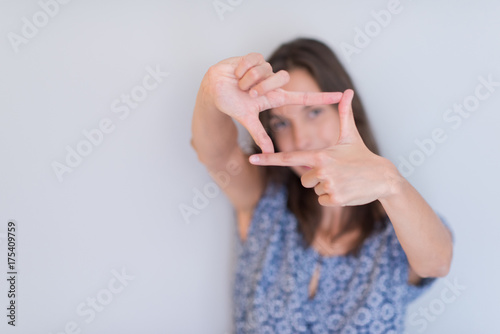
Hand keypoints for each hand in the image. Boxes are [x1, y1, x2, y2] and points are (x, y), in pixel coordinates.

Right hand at [199, 53, 342, 152]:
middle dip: (263, 86)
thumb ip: (259, 135)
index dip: (322, 97)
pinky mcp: (254, 58)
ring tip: (239, 83)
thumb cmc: (230, 104)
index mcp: (275, 98)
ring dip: (249, 78)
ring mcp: (264, 70)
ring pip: (267, 69)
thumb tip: (269, 153)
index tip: (342, 95)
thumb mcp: (247, 119)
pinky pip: (254, 59)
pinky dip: (242, 68)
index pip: (304, 98)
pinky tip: (235, 73)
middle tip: (249, 92)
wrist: (213, 89)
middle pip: (282, 78)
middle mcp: (273, 83)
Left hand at [248, 89, 399, 205]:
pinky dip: (333, 198)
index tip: (252, 159)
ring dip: (327, 187)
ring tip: (343, 180)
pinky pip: (323, 200)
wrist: (383, 178)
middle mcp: (322, 170)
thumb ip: (344, 114)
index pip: (290, 157)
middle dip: (318, 177)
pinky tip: (346, 190)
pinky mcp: (335, 199)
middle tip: (337, 172)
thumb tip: (347, 91)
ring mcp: (328, 185)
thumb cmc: (363, 156)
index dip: (269, 159)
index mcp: (321, 155)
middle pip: (305, 178)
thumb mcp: (351, 136)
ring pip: (315, 190)